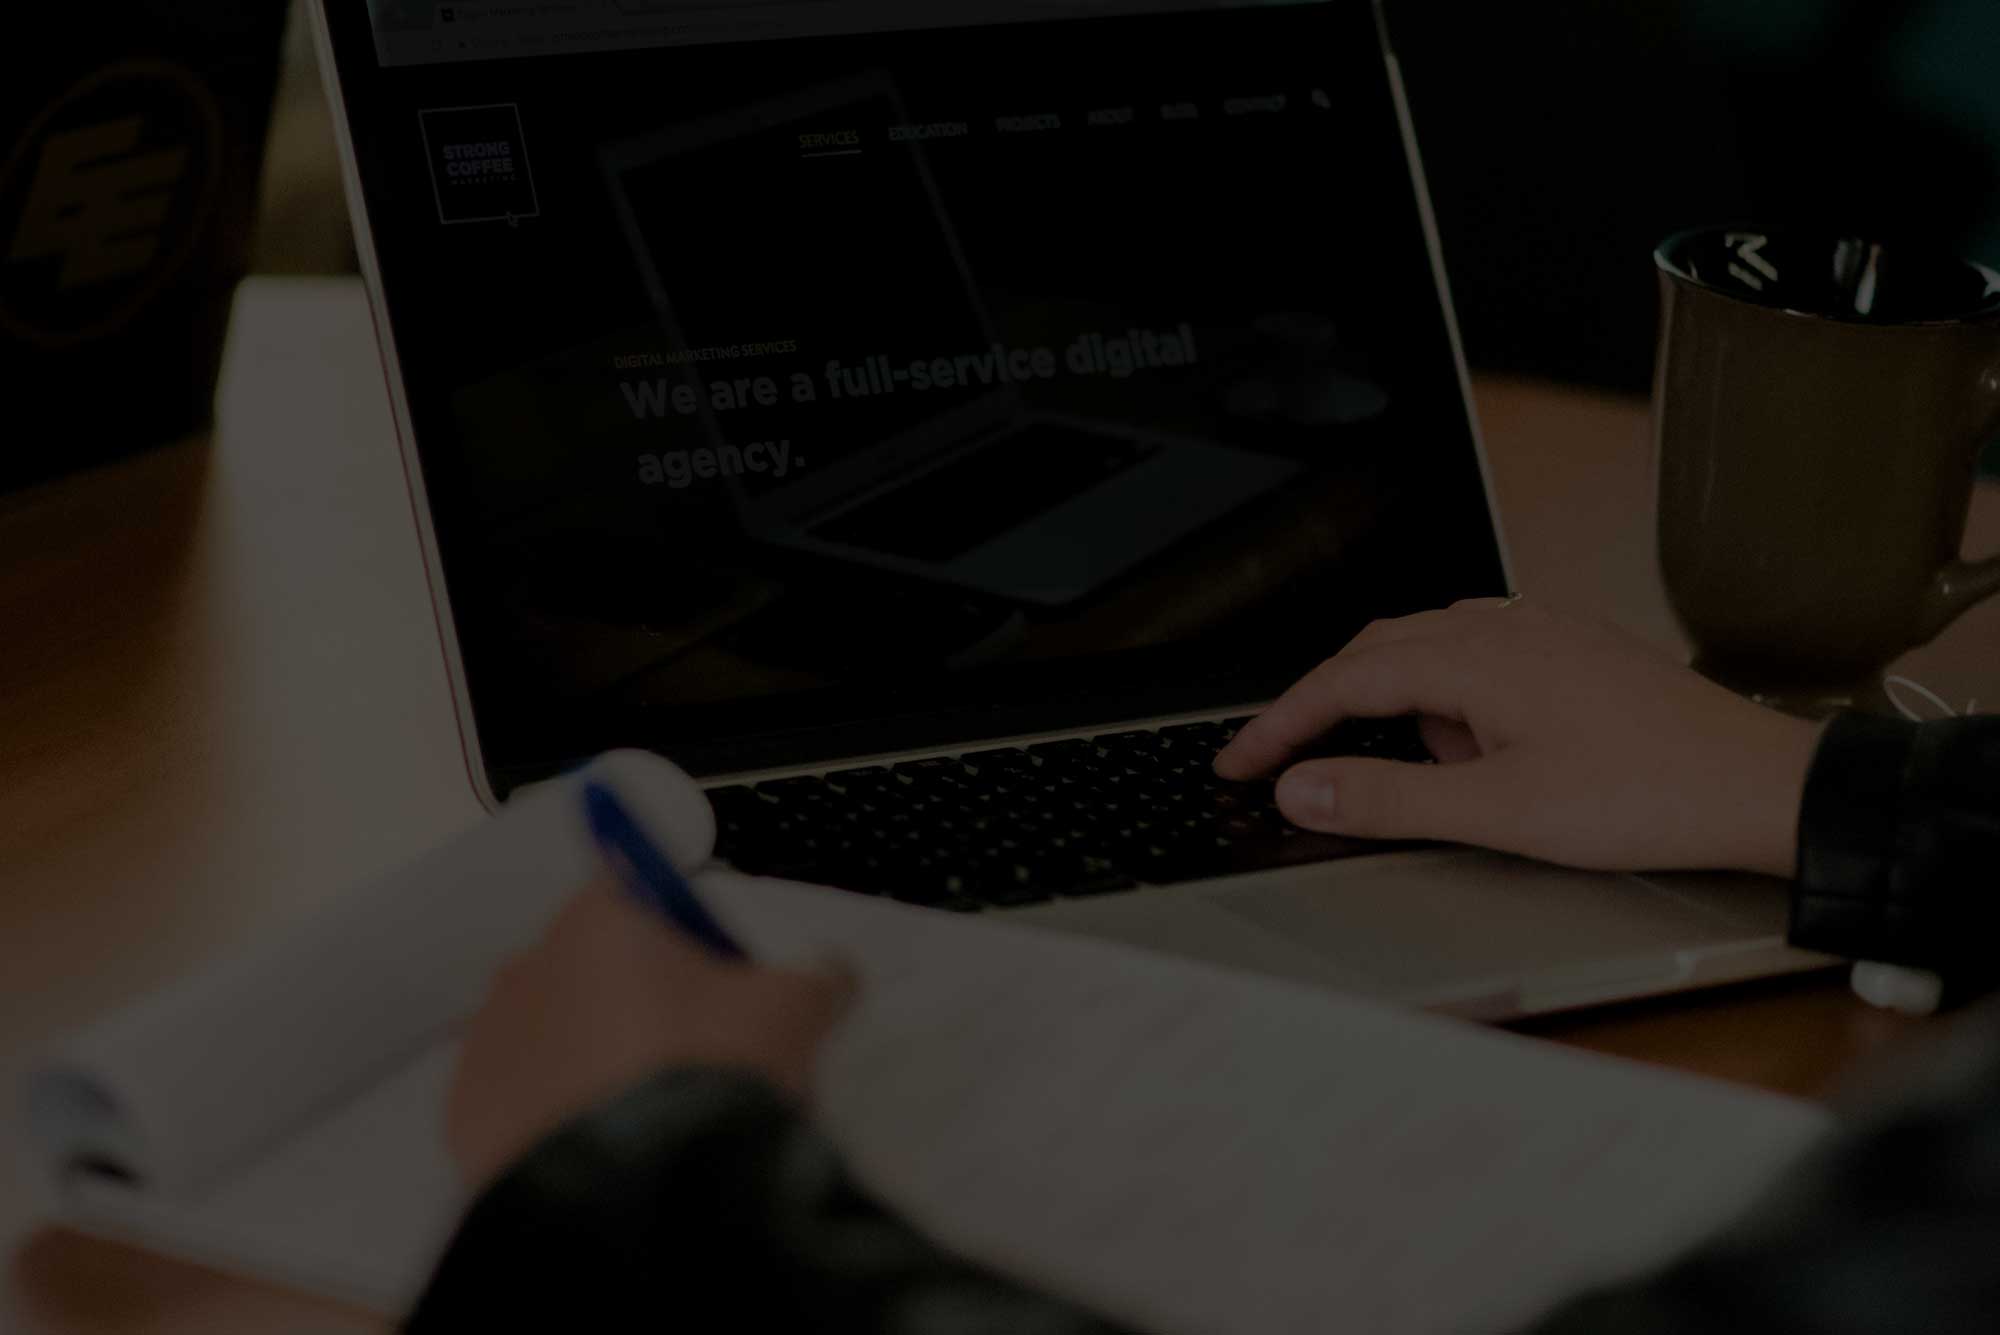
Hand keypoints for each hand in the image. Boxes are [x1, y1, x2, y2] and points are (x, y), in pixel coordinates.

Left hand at [447, 879, 856, 1189]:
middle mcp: (528, 966)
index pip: (638, 891)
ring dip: (595, 1059)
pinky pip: (522, 1101)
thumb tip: (828, 974)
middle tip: (699, 1060)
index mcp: (599, 919)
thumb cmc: (711, 1072)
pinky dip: (558, 1118)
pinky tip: (607, 1152)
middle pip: (594, 965)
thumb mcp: (795, 1010)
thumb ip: (816, 976)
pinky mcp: (465, 1118)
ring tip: (653, 1117)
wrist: (636, 1196)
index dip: (686, 932)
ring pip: (554, 1034)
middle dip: (639, 1000)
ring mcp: (488, 1044)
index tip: (722, 983)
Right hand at [1214, 599, 1826, 877]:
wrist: (1760, 787)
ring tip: (1393, 769)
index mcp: (1477, 657)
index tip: (1239, 762)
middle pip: (1376, 651)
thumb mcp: (1500, 811)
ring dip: (1387, 702)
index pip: (1344, 680)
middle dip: (1321, 705)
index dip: (1281, 723)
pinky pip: (1479, 658)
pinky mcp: (1573, 653)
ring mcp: (1543, 634)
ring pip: (1427, 650)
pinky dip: (1445, 699)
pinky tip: (1469, 745)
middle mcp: (1505, 628)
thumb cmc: (1649, 795)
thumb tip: (1302, 787)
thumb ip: (1390, 799)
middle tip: (1280, 757)